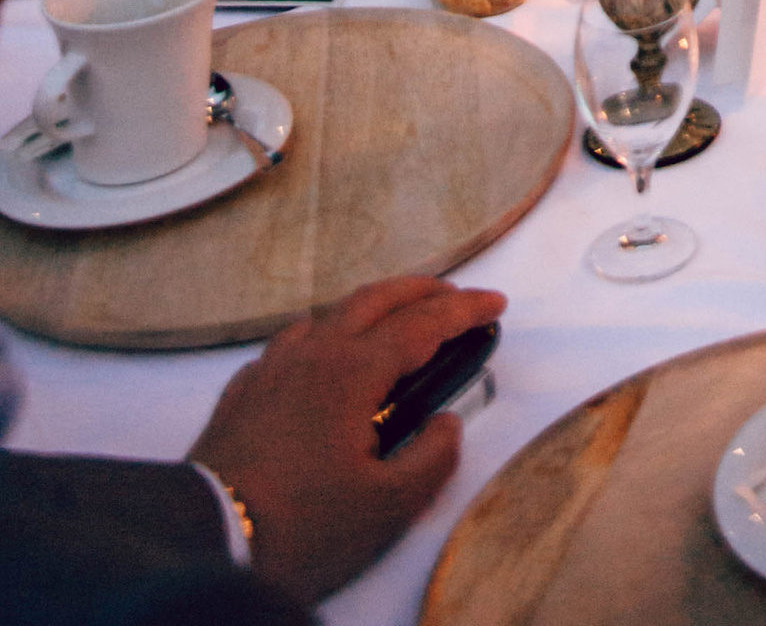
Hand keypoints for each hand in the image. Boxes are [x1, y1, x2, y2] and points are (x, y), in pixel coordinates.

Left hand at [191, 274, 503, 604]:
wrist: (206, 538)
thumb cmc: (300, 525)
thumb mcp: (386, 508)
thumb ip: (431, 458)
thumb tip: (445, 423)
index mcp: (353, 371)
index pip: (423, 325)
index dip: (464, 311)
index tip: (496, 305)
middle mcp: (314, 354)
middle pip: (377, 298)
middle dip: (423, 290)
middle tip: (454, 299)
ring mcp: (271, 368)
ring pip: (329, 313)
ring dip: (371, 306)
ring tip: (392, 321)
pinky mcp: (241, 392)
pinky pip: (290, 342)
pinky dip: (322, 335)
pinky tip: (321, 357)